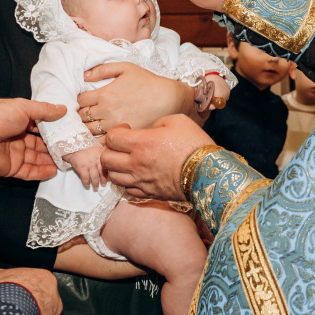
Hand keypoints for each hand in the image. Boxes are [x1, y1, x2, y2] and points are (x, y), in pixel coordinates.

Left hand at [0, 98, 64, 178]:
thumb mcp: (24, 107)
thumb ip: (44, 110)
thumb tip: (63, 109)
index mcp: (18, 121)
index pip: (39, 127)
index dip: (52, 130)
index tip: (68, 133)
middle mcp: (17, 138)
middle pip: (39, 145)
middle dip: (54, 147)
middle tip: (71, 149)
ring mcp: (14, 154)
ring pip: (36, 159)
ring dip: (50, 160)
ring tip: (67, 161)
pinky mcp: (11, 168)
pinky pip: (29, 172)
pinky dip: (41, 172)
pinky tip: (54, 171)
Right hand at [64, 146, 106, 188]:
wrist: (72, 145)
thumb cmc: (83, 146)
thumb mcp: (96, 147)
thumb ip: (101, 154)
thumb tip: (106, 162)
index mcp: (100, 155)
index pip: (107, 166)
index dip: (108, 174)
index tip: (109, 178)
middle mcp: (96, 160)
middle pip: (101, 173)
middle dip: (103, 180)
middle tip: (103, 185)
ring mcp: (89, 164)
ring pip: (94, 177)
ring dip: (95, 183)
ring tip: (96, 188)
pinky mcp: (81, 167)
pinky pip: (85, 177)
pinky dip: (86, 182)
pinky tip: (87, 185)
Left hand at [78, 61, 197, 130]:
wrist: (169, 99)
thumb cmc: (148, 82)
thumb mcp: (126, 68)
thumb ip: (103, 69)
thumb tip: (84, 75)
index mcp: (105, 94)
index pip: (80, 101)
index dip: (79, 101)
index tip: (85, 101)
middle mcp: (106, 112)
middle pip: (81, 117)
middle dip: (81, 115)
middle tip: (86, 114)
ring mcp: (115, 126)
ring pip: (89, 132)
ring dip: (87, 129)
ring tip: (92, 125)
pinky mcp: (124, 136)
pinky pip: (102, 143)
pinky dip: (98, 141)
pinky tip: (102, 135)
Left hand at [100, 115, 214, 202]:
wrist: (209, 173)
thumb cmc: (194, 144)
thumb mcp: (178, 121)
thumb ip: (158, 122)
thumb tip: (151, 130)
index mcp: (141, 143)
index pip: (111, 138)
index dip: (115, 131)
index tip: (126, 129)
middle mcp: (136, 163)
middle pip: (105, 159)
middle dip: (110, 150)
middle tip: (122, 146)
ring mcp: (141, 181)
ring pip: (113, 177)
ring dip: (116, 167)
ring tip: (127, 161)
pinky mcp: (149, 193)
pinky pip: (127, 190)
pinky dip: (127, 182)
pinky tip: (136, 175)